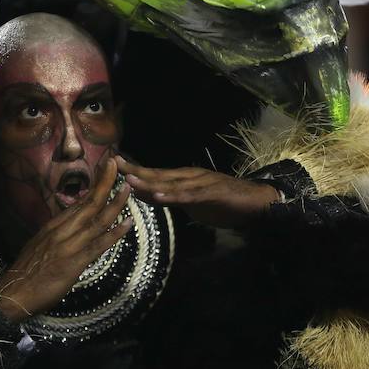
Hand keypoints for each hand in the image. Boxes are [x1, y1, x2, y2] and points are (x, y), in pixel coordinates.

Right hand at [0, 158, 131, 322]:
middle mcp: (62, 231)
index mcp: (54, 226)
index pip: (79, 201)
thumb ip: (57, 233)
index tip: (104, 169)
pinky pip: (98, 245)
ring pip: (96, 220)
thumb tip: (71, 223)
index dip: (94, 185)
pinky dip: (114, 233)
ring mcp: (69, 245)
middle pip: (89, 203)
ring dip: (115, 203)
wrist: (14, 292)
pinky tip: (127, 223)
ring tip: (128, 188)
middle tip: (116, 163)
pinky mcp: (75, 262)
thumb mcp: (40, 244)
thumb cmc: (26, 271)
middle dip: (104, 182)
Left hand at [117, 156, 279, 229]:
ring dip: (150, 181)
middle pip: (158, 174)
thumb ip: (169, 198)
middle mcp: (189, 176)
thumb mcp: (190, 203)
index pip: (154, 174)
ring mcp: (201, 183)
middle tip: (113, 165)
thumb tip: (145, 195)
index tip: (112, 165)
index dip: (134, 170)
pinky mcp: (212, 192)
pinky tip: (161, 196)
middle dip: (135, 170)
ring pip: (171, 183)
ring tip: (130, 180)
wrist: (255, 202)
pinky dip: (174, 196)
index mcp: (183, 178)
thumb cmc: (223, 203)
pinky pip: (190, 195)